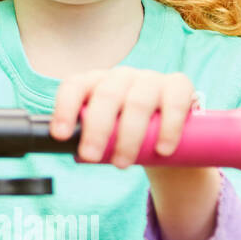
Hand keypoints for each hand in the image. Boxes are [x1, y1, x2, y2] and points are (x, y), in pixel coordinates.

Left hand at [49, 68, 196, 168]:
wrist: (167, 136)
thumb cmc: (126, 133)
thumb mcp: (104, 133)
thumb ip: (85, 138)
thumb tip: (61, 154)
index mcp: (95, 83)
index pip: (74, 86)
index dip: (65, 108)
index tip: (61, 135)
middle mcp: (121, 76)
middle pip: (106, 96)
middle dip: (97, 129)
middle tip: (91, 157)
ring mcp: (150, 78)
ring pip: (138, 102)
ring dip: (129, 136)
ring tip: (123, 163)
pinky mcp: (179, 85)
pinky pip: (174, 102)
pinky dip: (168, 128)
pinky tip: (163, 150)